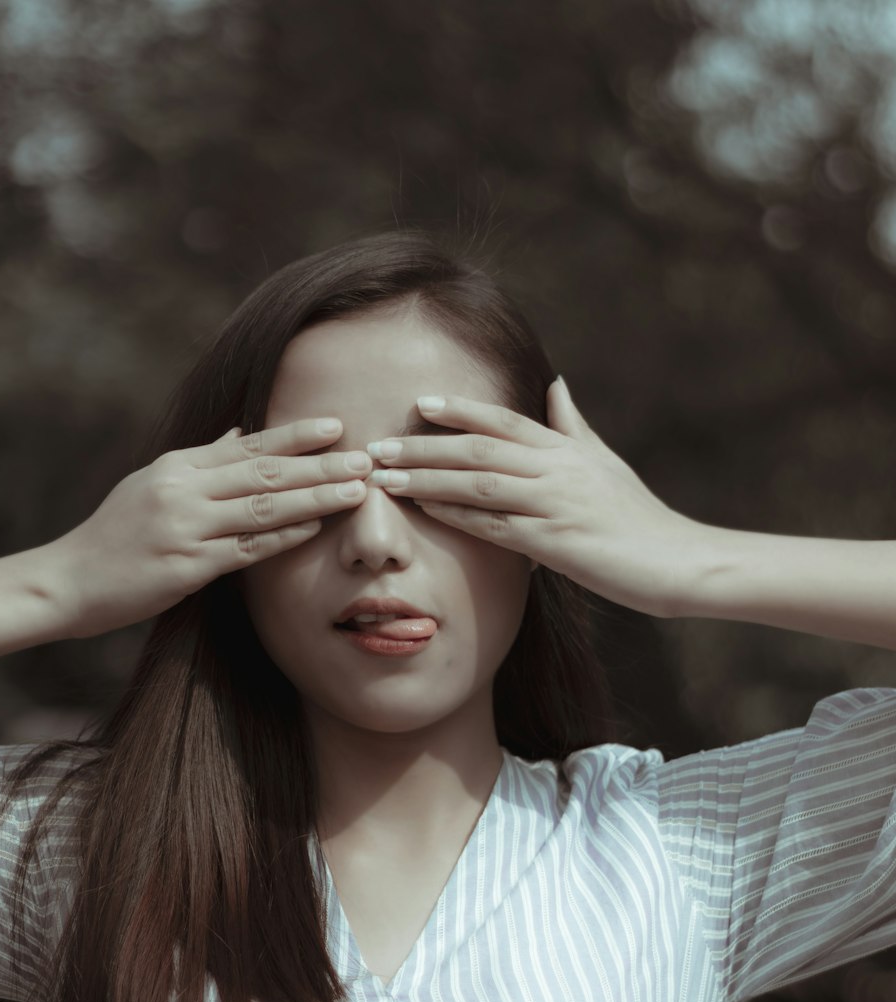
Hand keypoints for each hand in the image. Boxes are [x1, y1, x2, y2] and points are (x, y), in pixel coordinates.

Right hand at [49, 418, 371, 638]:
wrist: (68, 580)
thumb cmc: (115, 536)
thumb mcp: (152, 485)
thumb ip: (202, 461)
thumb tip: (242, 433)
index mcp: (177, 467)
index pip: (247, 446)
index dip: (294, 436)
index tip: (336, 426)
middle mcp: (182, 490)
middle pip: (263, 472)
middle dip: (319, 463)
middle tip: (366, 456)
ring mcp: (184, 528)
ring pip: (262, 507)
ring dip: (314, 496)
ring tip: (355, 489)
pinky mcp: (186, 567)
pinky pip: (245, 549)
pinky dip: (282, 537)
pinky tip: (315, 527)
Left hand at [366, 379, 704, 617]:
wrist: (678, 561)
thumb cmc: (639, 518)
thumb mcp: (605, 463)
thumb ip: (572, 426)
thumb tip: (554, 384)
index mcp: (566, 449)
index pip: (504, 420)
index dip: (461, 410)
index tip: (419, 404)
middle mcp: (558, 468)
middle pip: (479, 448)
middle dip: (424, 446)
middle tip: (378, 445)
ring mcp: (556, 504)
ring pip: (479, 484)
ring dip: (428, 480)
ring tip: (386, 479)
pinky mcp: (556, 543)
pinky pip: (496, 526)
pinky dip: (458, 517)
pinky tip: (426, 514)